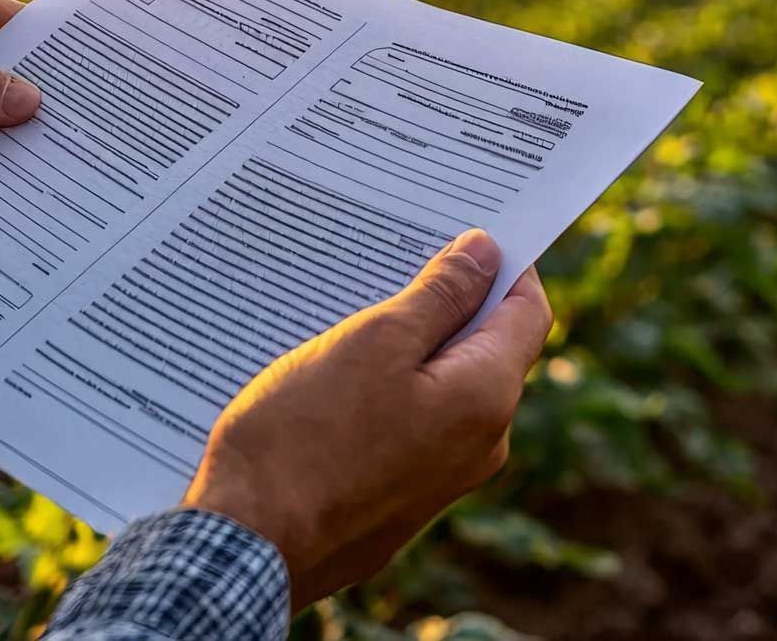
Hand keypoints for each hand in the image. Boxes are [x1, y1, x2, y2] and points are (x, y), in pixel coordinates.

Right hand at [182, 229, 551, 610]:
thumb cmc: (306, 435)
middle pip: (486, 349)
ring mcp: (440, 480)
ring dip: (411, 348)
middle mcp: (480, 446)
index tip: (468, 231)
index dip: (507, 265)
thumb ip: (440, 294)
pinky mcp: (398, 502)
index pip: (527, 312)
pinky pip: (412, 426)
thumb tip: (487, 253)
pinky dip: (390, 391)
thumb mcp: (375, 341)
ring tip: (352, 314)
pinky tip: (337, 376)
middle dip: (450, 302)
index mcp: (485, 399)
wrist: (249, 546)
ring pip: (443, 388)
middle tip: (396, 259)